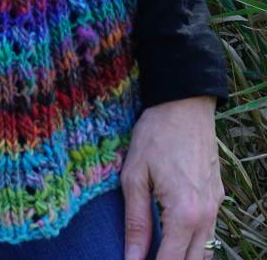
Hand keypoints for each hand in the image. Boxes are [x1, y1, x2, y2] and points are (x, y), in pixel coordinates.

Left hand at [120, 96, 224, 259]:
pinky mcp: (218, 197)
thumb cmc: (155, 135)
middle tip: (146, 258)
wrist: (185, 104)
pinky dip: (194, 242)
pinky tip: (174, 236)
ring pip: (205, 251)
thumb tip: (132, 259)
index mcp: (184, 214)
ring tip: (158, 251)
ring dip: (184, 257)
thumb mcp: (135, 176)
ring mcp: (216, 207)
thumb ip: (136, 222)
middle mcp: (206, 216)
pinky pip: (209, 232)